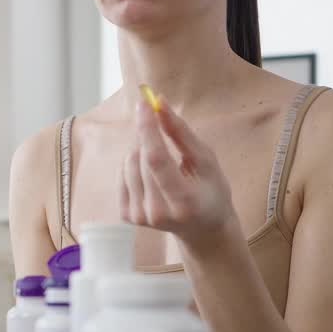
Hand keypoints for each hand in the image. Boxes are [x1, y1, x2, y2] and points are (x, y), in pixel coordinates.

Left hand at [119, 97, 241, 246]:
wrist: (202, 229)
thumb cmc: (211, 191)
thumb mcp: (206, 160)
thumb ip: (181, 132)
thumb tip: (158, 102)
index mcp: (184, 201)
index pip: (156, 159)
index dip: (148, 128)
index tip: (144, 103)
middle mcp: (158, 213)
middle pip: (141, 159)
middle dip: (147, 133)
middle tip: (158, 122)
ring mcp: (140, 217)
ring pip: (128, 163)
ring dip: (141, 148)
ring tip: (162, 156)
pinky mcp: (127, 216)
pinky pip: (122, 173)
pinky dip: (134, 163)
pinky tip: (151, 171)